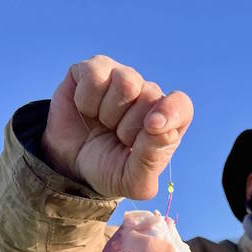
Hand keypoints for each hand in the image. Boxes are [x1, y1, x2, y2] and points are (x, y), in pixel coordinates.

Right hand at [41, 55, 193, 198]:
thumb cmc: (108, 171)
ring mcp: (121, 78)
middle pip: (150, 94)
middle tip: (116, 138)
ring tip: (104, 124)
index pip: (181, 106)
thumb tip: (164, 129)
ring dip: (108, 112)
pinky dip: (86, 100)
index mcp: (166, 123)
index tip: (152, 127)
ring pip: (125, 81)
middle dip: (127, 126)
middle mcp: (147, 95)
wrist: (69, 165)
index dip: (170, 111)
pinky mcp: (93, 70)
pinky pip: (94, 75)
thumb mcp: (132, 181)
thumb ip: (151, 160)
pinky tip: (87, 110)